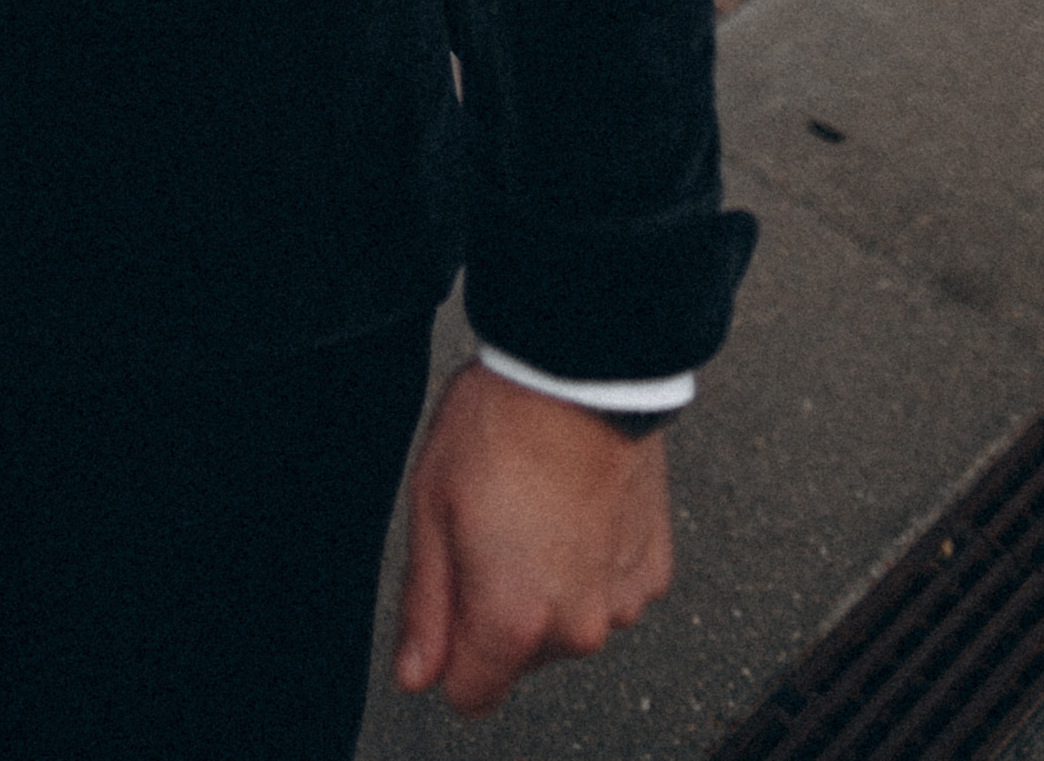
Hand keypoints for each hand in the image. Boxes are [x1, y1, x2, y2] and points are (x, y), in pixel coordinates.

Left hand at [392, 363, 673, 715]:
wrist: (581, 371)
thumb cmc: (499, 425)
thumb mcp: (432, 506)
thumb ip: (424, 604)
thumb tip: (415, 675)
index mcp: (513, 620)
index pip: (470, 696)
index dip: (447, 653)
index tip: (447, 596)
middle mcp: (575, 629)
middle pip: (518, 658)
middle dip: (496, 611)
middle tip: (488, 526)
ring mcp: (621, 603)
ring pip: (566, 625)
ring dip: (547, 588)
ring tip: (533, 507)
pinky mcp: (653, 572)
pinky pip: (608, 593)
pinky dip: (590, 564)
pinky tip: (575, 506)